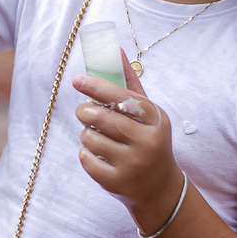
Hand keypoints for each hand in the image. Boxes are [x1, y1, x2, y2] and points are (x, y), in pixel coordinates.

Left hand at [72, 51, 181, 225]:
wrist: (160, 187)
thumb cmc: (149, 140)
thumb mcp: (147, 113)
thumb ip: (129, 83)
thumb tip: (116, 50)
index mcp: (154, 119)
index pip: (121, 96)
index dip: (96, 86)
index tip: (77, 80)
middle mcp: (146, 141)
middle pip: (99, 116)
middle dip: (84, 111)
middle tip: (85, 112)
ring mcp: (132, 163)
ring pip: (89, 137)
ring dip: (86, 134)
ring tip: (98, 137)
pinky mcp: (116, 181)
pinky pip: (85, 158)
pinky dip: (86, 154)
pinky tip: (100, 156)